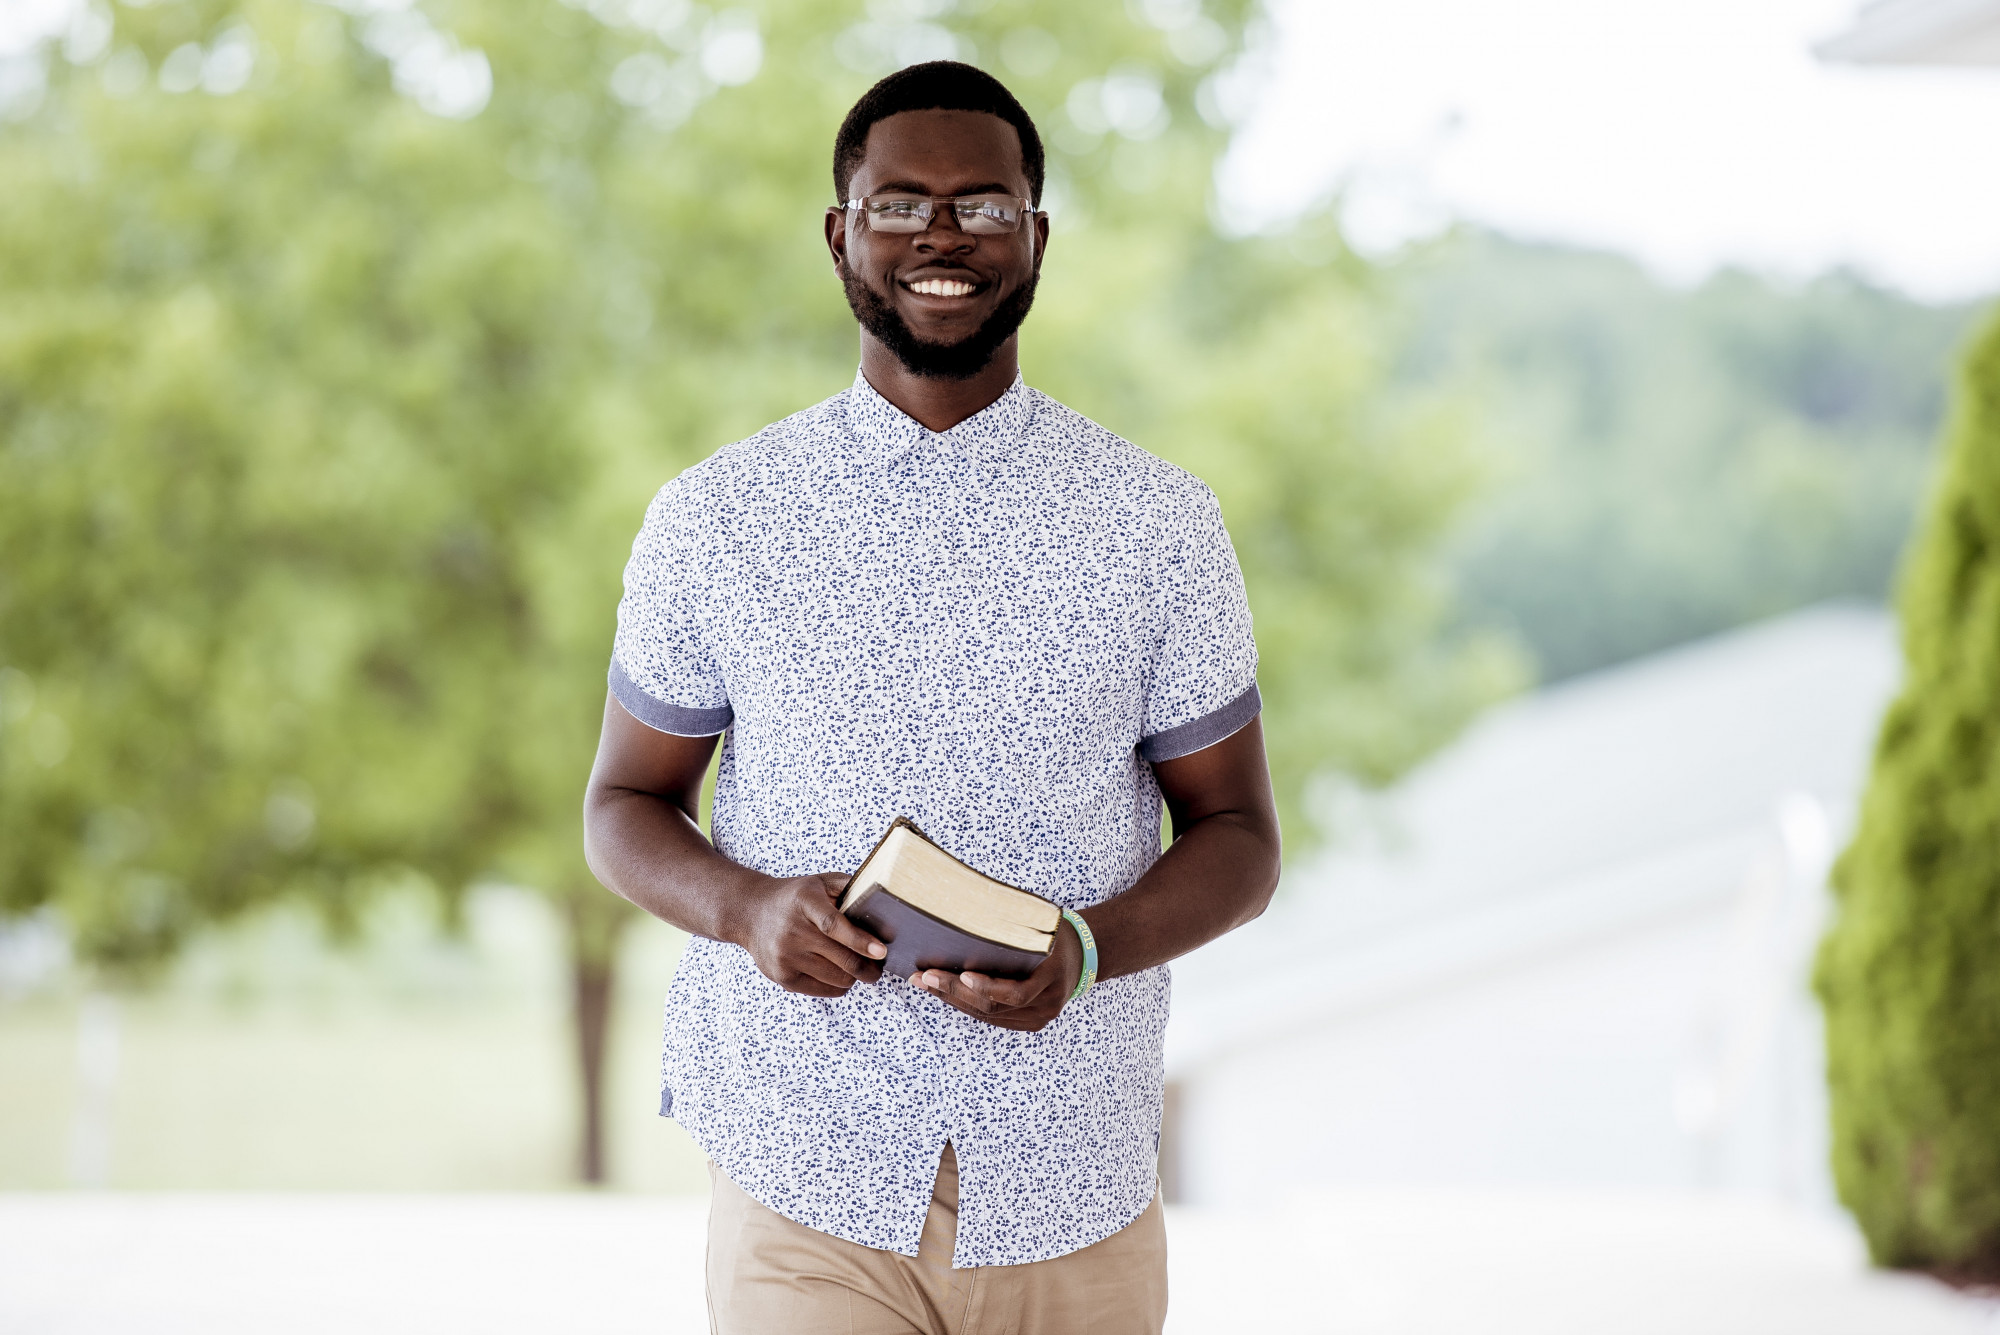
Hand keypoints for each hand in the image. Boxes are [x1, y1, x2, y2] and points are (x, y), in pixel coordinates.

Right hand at [735, 873, 886, 996]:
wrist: (751, 913)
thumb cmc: (795, 898)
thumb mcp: (820, 882)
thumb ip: (849, 888)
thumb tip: (884, 903)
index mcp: (805, 902)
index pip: (833, 926)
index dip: (860, 941)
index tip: (882, 951)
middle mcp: (792, 930)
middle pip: (842, 959)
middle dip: (870, 967)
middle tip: (879, 966)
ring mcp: (785, 957)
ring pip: (838, 979)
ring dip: (854, 976)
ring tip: (855, 964)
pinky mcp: (782, 977)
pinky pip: (824, 991)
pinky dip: (838, 985)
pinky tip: (836, 971)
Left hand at [913, 915, 1084, 1030]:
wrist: (1085, 953)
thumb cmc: (1056, 931)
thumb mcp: (1043, 923)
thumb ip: (1015, 925)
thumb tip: (968, 908)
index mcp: (1053, 977)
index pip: (1016, 993)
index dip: (985, 987)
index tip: (961, 974)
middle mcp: (1048, 1003)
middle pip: (995, 1008)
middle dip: (955, 992)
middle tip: (925, 977)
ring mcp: (1041, 1016)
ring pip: (990, 1016)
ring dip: (954, 1000)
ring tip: (926, 983)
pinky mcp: (1031, 1022)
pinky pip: (995, 1018)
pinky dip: (968, 1005)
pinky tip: (946, 992)